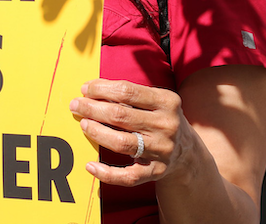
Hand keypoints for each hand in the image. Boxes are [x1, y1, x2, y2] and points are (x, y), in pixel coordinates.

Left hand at [69, 79, 200, 186]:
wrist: (189, 152)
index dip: (101, 89)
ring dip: (97, 133)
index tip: (85, 88)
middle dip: (92, 108)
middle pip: (120, 116)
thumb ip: (130, 94)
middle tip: (76, 105)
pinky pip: (128, 176)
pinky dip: (107, 173)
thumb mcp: (157, 100)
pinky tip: (91, 165)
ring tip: (84, 124)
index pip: (127, 91)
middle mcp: (166, 125)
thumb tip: (92, 88)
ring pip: (122, 143)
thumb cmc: (162, 119)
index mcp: (167, 101)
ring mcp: (162, 150)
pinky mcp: (157, 172)